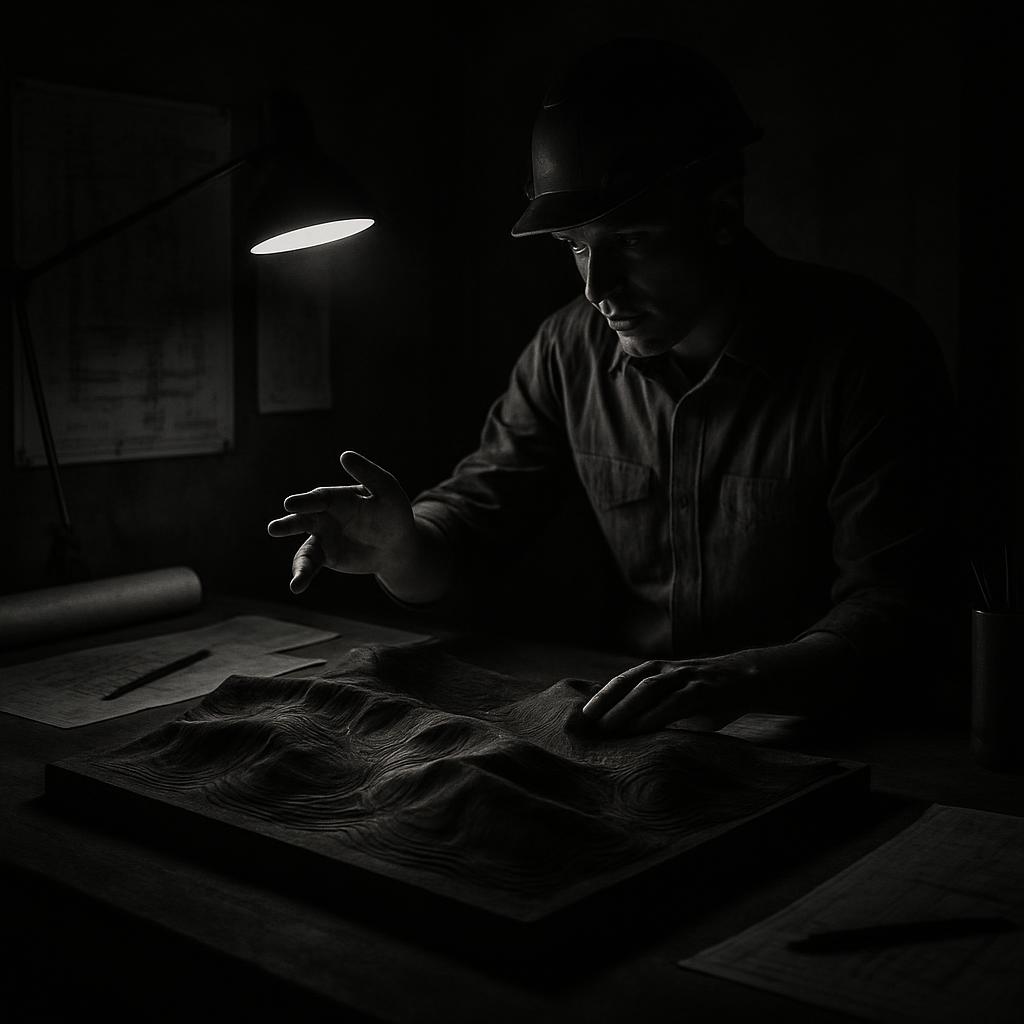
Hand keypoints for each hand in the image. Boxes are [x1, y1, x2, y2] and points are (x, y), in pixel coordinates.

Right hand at [267, 451, 416, 593]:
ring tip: (294, 576)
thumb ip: (367, 473)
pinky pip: (311, 565)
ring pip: (304, 548)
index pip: (319, 498)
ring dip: (297, 561)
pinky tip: (297, 586)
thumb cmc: (392, 512)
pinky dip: (302, 575)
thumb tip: (345, 455)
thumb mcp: (386, 490)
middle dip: (289, 524)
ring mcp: (323, 537)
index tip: (290, 504)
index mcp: (337, 498)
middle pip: (303, 519)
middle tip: (274, 529)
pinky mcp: (326, 557)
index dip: (306, 501)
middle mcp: (324, 516)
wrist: (397, 543)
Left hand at [579, 651, 763, 735]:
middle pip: (628, 683)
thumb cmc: (708, 695)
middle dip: (603, 701)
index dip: (599, 697)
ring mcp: (685, 677)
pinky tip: (640, 729)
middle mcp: (667, 670)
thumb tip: (630, 738)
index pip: (621, 681)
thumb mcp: (678, 699)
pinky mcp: (704, 689)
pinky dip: (655, 715)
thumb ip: (657, 711)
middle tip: (583, 723)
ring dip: (624, 708)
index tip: (579, 716)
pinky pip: (674, 702)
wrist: (749, 679)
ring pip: (647, 689)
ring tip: (606, 728)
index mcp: (657, 671)